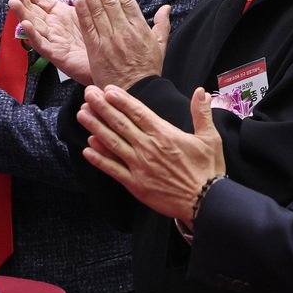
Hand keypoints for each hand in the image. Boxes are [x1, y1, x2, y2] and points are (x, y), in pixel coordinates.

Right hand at [8, 0, 89, 83]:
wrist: (108, 61)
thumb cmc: (96, 38)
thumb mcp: (88, 10)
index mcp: (59, 14)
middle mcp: (52, 26)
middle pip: (32, 11)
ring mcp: (53, 40)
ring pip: (33, 26)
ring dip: (22, 14)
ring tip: (14, 2)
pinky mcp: (56, 54)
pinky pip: (42, 44)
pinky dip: (33, 35)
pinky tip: (26, 25)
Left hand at [73, 0, 170, 89]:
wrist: (139, 92)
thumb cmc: (148, 71)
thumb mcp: (161, 46)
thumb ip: (162, 24)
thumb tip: (167, 8)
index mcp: (140, 28)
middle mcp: (124, 31)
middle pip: (110, 1)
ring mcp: (110, 41)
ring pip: (98, 12)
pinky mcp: (97, 51)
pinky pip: (89, 29)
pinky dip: (83, 14)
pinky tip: (78, 0)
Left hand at [78, 85, 225, 221]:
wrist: (205, 202)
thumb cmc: (208, 170)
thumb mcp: (210, 138)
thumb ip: (202, 113)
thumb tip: (201, 91)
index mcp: (164, 134)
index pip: (138, 112)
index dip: (121, 100)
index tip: (108, 90)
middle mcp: (148, 148)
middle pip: (120, 123)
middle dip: (102, 107)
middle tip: (88, 94)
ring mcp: (139, 166)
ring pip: (112, 143)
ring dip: (95, 127)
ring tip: (81, 114)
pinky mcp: (135, 184)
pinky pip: (112, 169)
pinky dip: (99, 159)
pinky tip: (87, 149)